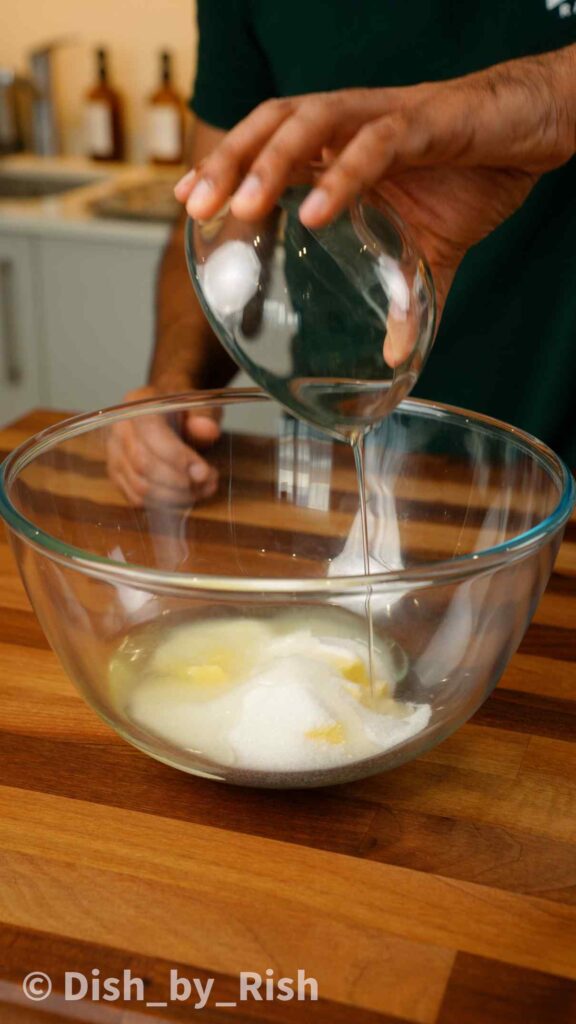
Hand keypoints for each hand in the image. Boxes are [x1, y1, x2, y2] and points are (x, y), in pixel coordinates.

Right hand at [107, 386, 219, 505]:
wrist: (167, 411)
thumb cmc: (184, 408)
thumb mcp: (200, 405)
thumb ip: (204, 416)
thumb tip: (209, 429)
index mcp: (139, 403)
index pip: (152, 432)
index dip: (178, 457)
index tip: (204, 472)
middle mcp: (119, 428)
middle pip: (143, 464)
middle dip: (179, 481)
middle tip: (208, 482)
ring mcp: (114, 453)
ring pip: (140, 486)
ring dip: (175, 496)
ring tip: (202, 489)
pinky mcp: (116, 474)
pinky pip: (136, 498)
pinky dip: (163, 503)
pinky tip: (186, 496)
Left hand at [176, 47, 574, 323]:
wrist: (523, 142)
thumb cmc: (465, 185)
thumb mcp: (426, 257)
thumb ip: (404, 305)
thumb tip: (397, 364)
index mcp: (337, 152)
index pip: (264, 148)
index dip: (224, 170)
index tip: (189, 206)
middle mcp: (347, 127)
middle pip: (269, 127)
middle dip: (227, 164)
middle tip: (194, 207)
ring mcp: (380, 120)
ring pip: (308, 124)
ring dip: (269, 161)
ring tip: (243, 206)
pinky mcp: (422, 124)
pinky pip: (374, 145)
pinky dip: (344, 176)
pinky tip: (318, 211)